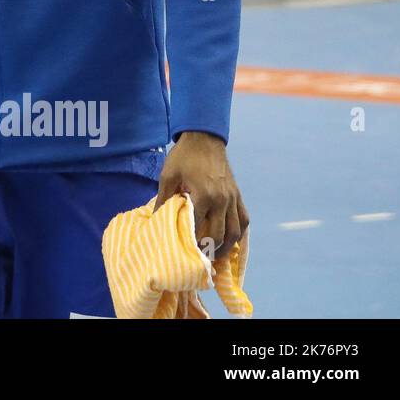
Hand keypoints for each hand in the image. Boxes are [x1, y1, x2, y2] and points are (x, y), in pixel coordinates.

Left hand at [155, 131, 248, 256]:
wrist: (204, 139)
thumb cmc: (183, 157)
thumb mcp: (168, 176)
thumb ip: (163, 199)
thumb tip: (156, 219)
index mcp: (203, 196)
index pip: (198, 228)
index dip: (192, 243)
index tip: (186, 254)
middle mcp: (221, 200)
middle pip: (219, 235)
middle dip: (210, 250)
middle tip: (201, 260)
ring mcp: (232, 198)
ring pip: (236, 231)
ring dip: (227, 246)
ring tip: (215, 254)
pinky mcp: (238, 195)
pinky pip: (244, 219)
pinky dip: (239, 232)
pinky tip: (231, 239)